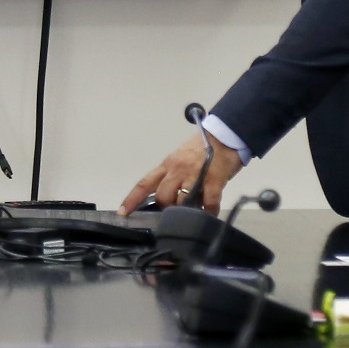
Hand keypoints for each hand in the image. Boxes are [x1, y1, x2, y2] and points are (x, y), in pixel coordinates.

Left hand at [120, 131, 242, 213]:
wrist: (225, 134)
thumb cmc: (202, 148)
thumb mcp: (180, 158)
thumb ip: (172, 176)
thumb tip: (167, 196)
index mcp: (167, 164)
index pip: (145, 183)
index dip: (132, 199)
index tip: (123, 213)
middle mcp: (177, 169)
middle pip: (162, 196)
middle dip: (168, 207)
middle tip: (178, 209)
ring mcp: (195, 175)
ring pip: (181, 200)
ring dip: (187, 211)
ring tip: (195, 211)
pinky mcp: (213, 180)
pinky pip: (208, 202)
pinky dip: (208, 211)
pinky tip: (210, 213)